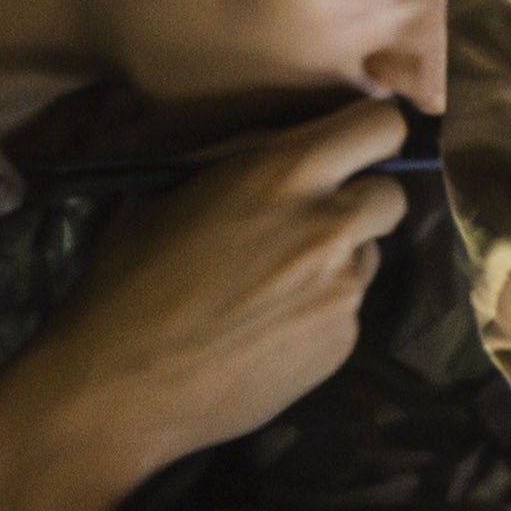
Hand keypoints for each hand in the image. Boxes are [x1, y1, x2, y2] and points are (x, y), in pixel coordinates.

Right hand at [12, 100, 417, 477]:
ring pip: (369, 254)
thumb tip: (288, 141)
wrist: (120, 385)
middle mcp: (329, 226)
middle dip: (360, 201)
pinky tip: (267, 326)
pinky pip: (349, 309)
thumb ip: (244, 156)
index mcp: (286, 172)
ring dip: (339, 259)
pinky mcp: (342, 342)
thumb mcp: (173, 186)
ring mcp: (343, 289)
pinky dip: (320, 310)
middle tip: (309, 222)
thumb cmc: (129, 278)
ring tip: (273, 283)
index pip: (382, 126)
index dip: (368, 137)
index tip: (348, 152)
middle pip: (391, 194)